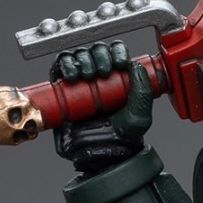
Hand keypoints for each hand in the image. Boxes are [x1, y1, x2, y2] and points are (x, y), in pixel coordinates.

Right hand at [51, 40, 154, 170]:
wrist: (101, 153)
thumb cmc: (122, 136)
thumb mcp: (140, 114)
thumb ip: (143, 90)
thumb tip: (135, 64)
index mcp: (118, 77)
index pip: (115, 52)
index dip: (116, 51)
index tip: (120, 63)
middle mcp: (98, 76)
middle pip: (96, 50)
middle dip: (100, 54)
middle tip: (103, 72)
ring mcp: (79, 81)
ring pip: (78, 55)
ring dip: (83, 58)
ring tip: (88, 75)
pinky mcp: (62, 89)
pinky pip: (59, 66)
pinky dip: (65, 64)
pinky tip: (72, 75)